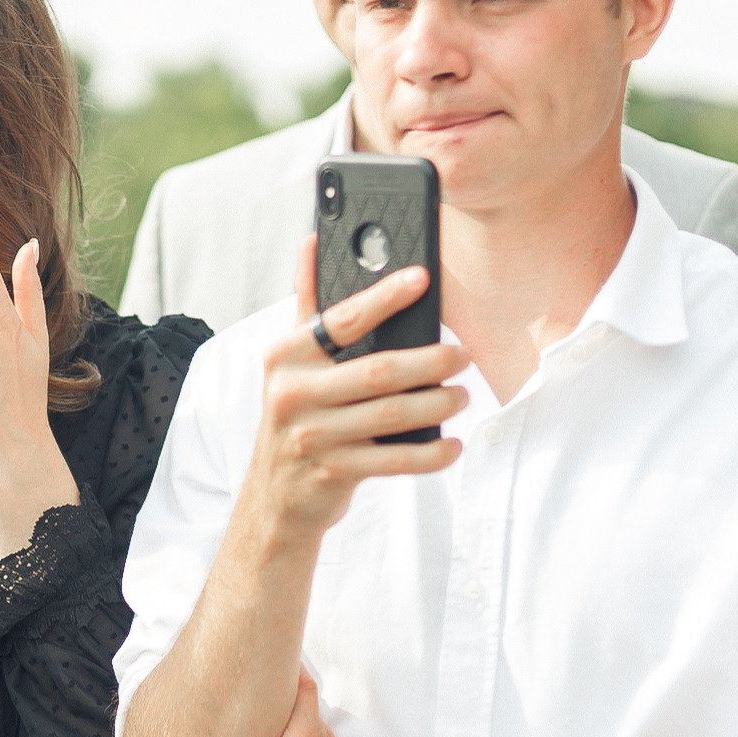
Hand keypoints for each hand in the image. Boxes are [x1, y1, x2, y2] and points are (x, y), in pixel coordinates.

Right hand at [242, 240, 467, 543]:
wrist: (275, 495)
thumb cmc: (297, 414)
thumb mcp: (291, 361)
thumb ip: (308, 304)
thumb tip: (312, 241)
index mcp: (286, 356)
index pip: (344, 318)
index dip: (385, 297)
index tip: (423, 279)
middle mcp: (294, 394)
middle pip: (377, 371)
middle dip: (429, 361)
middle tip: (461, 355)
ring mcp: (313, 436)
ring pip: (391, 415)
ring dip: (437, 404)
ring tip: (462, 395)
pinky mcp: (333, 473)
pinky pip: (394, 461)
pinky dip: (430, 453)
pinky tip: (452, 444)